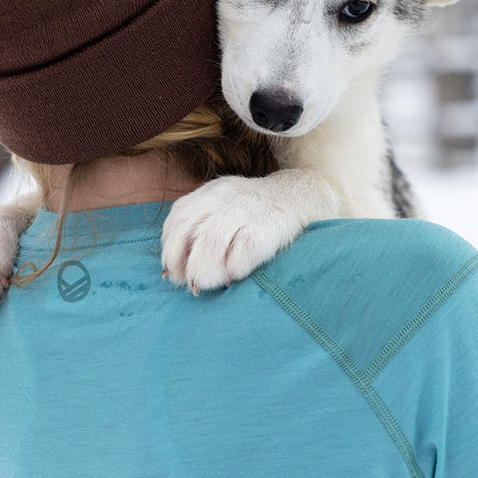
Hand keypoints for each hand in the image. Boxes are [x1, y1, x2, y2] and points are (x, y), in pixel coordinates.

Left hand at [161, 170, 344, 293]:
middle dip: (182, 261)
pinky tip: (235, 276)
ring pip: (212, 238)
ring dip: (204, 268)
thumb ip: (201, 232)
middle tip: (189, 283)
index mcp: (211, 193)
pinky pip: (245, 247)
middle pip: (189, 227)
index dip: (170, 249)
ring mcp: (248, 209)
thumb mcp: (226, 209)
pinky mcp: (271, 224)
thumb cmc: (258, 213)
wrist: (306, 193)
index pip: (179, 218)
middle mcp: (225, 197)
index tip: (172, 272)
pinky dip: (234, 266)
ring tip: (206, 285)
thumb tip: (178, 273)